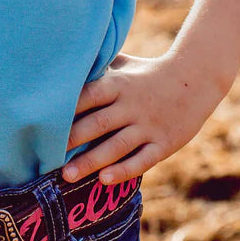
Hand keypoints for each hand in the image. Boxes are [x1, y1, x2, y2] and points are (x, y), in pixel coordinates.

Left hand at [61, 51, 223, 185]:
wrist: (196, 79)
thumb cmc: (149, 71)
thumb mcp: (124, 63)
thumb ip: (98, 65)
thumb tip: (64, 60)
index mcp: (119, 85)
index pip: (88, 96)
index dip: (66, 109)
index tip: (43, 121)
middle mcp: (131, 106)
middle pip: (98, 124)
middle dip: (72, 140)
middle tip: (46, 155)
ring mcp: (148, 126)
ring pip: (117, 146)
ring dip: (91, 162)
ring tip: (67, 175)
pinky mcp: (163, 143)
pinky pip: (142, 160)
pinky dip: (123, 170)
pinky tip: (104, 180)